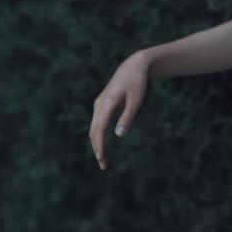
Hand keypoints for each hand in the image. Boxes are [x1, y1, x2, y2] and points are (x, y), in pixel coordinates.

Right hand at [89, 50, 149, 170]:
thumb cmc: (137, 84)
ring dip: (97, 144)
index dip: (100, 145)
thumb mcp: (136, 101)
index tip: (102, 159)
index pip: (99, 129)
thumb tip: (118, 136)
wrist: (132, 67)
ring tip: (104, 159)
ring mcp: (99, 104)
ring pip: (94, 128)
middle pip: (94, 131)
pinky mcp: (101, 104)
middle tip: (104, 165)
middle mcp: (100, 104)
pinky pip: (96, 123)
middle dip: (97, 149)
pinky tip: (102, 146)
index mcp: (107, 104)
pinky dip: (98, 136)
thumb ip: (127, 118)